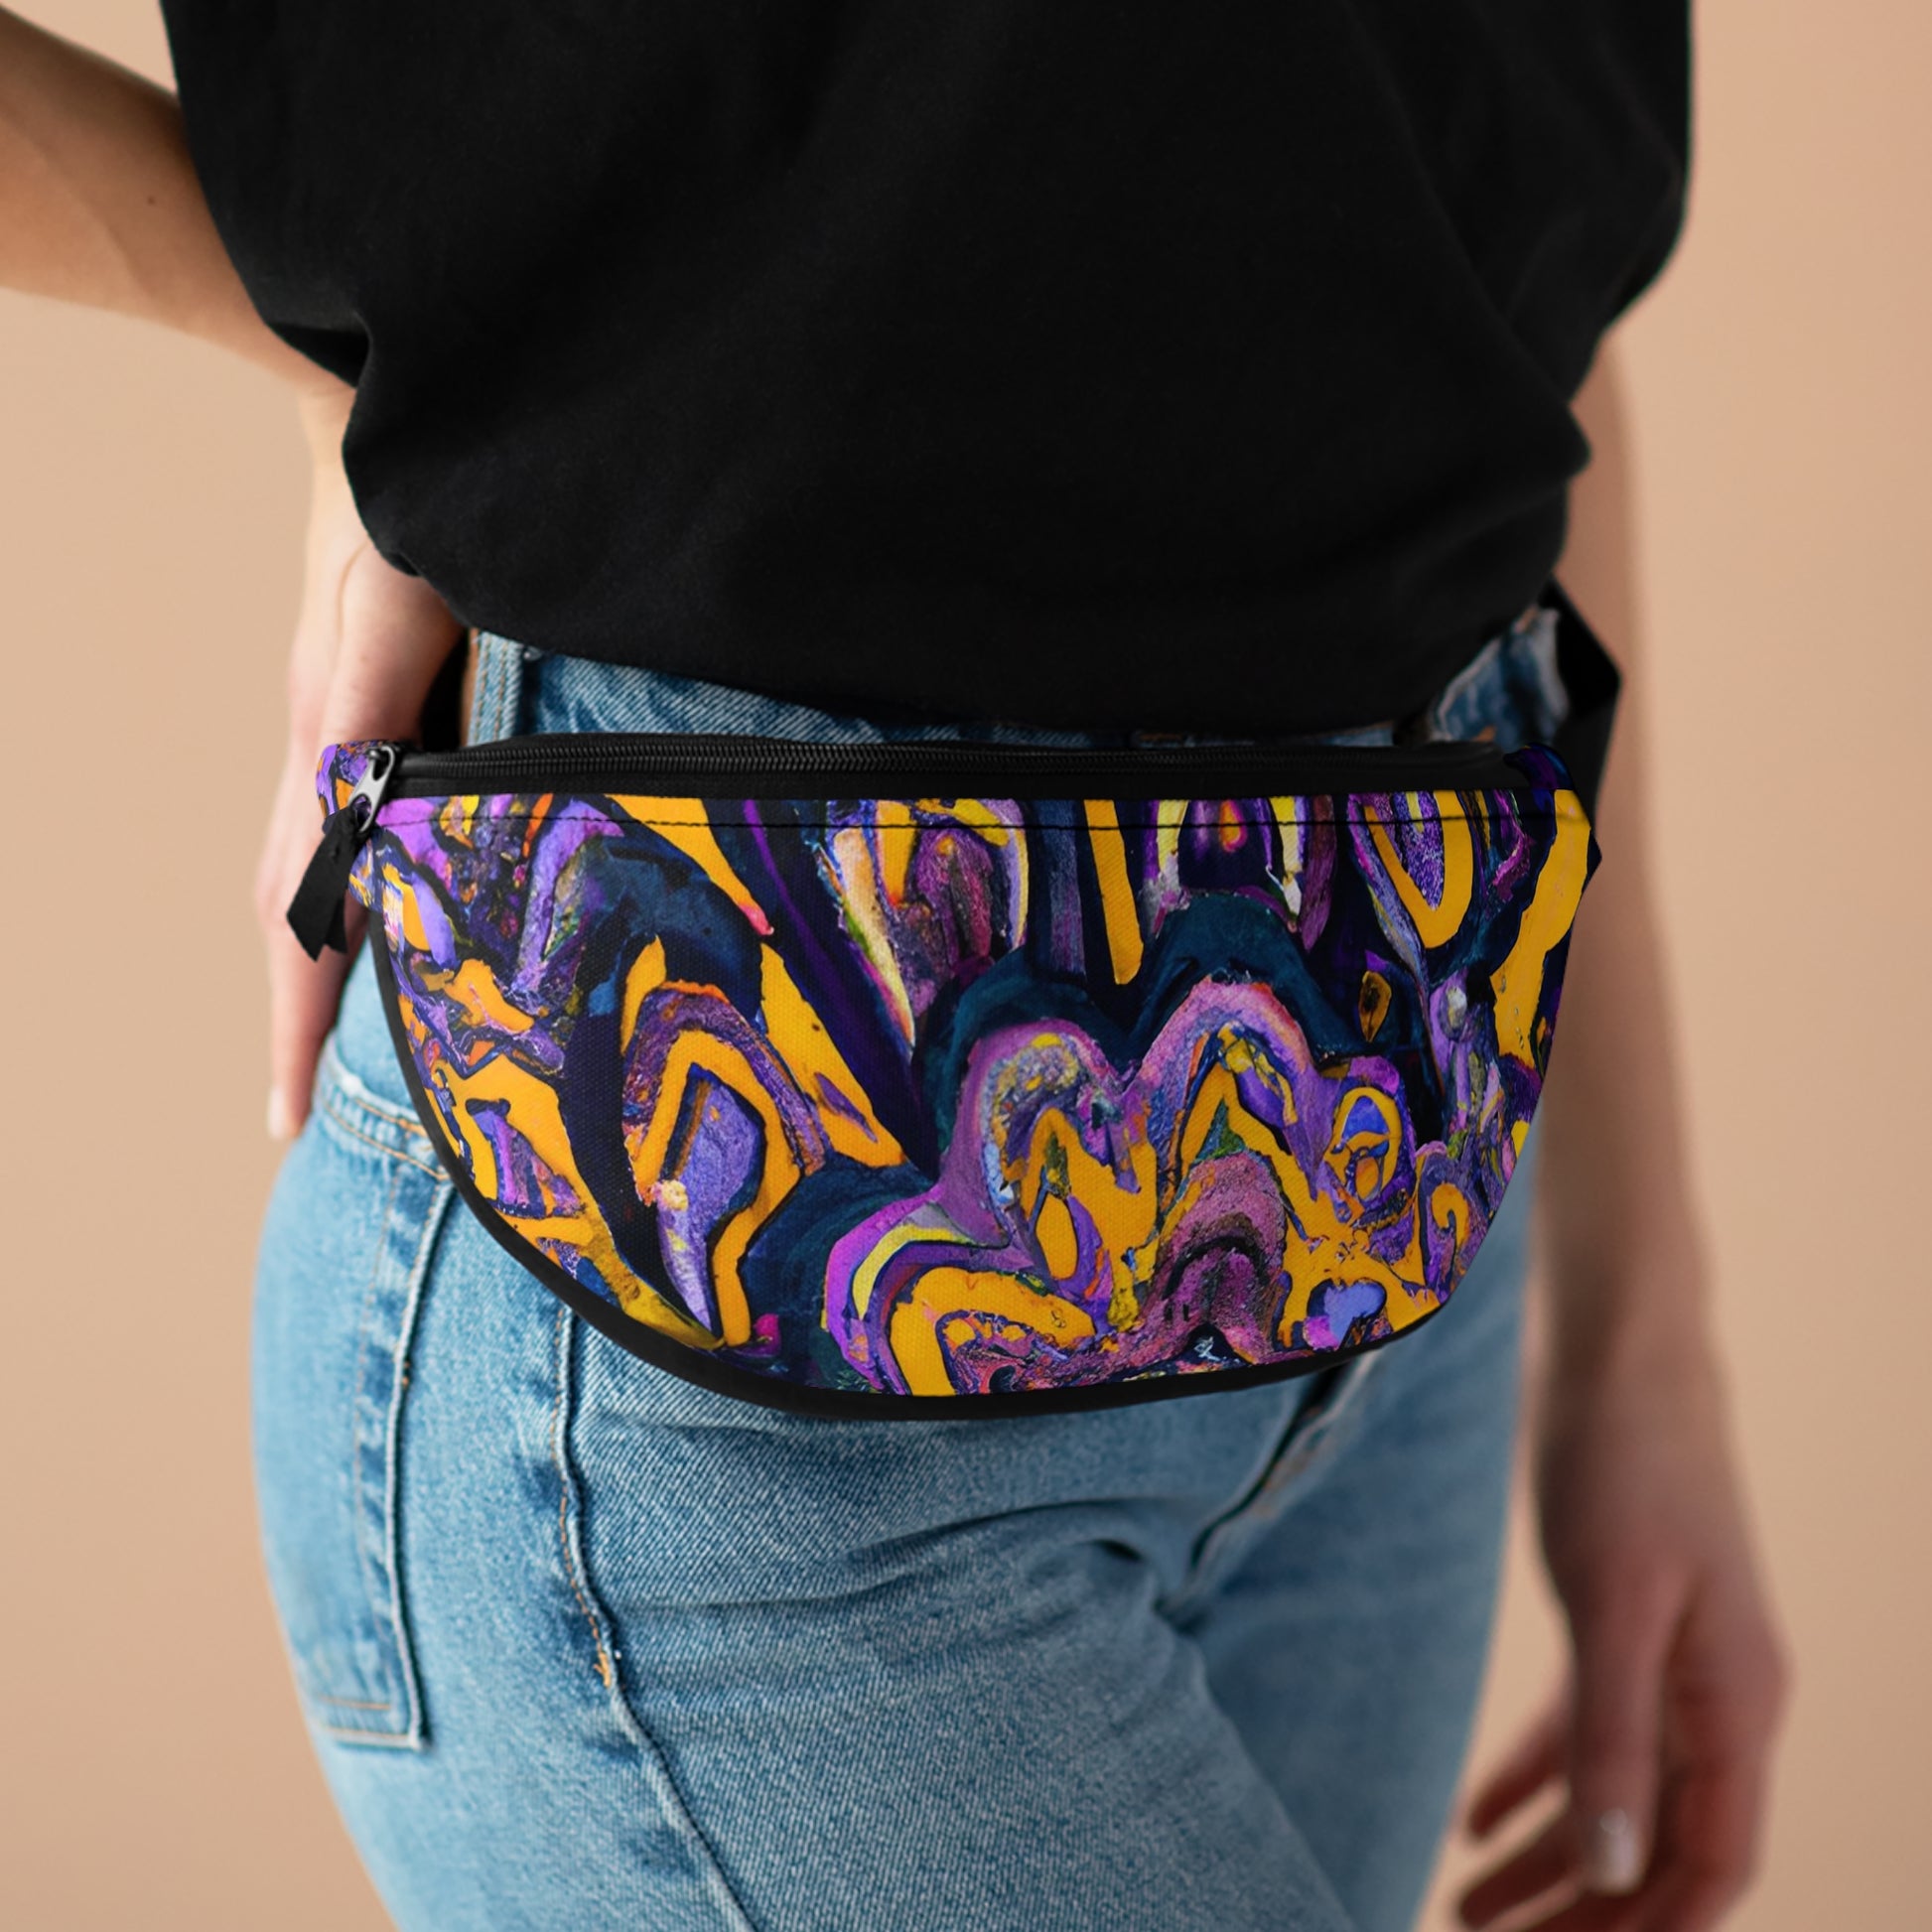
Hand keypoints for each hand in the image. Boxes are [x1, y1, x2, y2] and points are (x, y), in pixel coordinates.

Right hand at [256, 384, 464, 1139]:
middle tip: (307, 1118)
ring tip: (342, 1051)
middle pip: (292, 912)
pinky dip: (356, 893)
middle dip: (300, 1018)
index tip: (287, 1119)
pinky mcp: (373, 705)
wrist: (372, 405)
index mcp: (329, 746)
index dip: (297, 1020)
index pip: (298, 913)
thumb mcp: (394, 603)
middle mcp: (328, 752)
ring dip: (324, 965)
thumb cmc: (397, 497)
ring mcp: (344, 729)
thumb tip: (356, 824)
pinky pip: (350, 825)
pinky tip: (396, 919)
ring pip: (317, 874)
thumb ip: (374, 708)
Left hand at [1455, 1311, 1790, 1930]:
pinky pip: (1584, 1731)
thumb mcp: (1614, 1601)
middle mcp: (1715, 1695)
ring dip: (1547, 1862)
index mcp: (1737, 1703)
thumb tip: (1617, 1874)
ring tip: (1461, 1909)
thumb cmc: (1626, 1461)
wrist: (1620, 1350)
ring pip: (1616, 1796)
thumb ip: (1614, 1734)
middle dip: (1582, 1913)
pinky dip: (1534, 1781)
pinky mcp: (1621, 1621)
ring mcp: (1671, 1659)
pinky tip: (1473, 1822)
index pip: (1712, 1863)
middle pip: (1657, 1845)